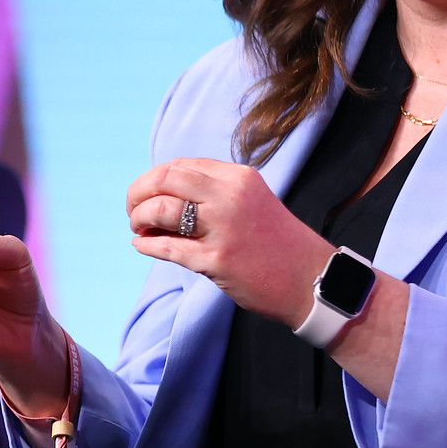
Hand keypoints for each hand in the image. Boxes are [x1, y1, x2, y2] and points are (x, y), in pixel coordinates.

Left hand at [126, 158, 334, 324]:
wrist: (312, 281)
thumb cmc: (278, 244)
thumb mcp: (252, 202)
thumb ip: (215, 193)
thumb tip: (162, 194)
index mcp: (238, 177)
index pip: (180, 166)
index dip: (155, 179)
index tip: (148, 195)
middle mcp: (229, 196)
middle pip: (164, 179)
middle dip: (138, 193)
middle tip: (133, 211)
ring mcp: (222, 227)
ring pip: (160, 209)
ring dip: (139, 219)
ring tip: (139, 229)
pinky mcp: (217, 260)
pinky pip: (167, 247)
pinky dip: (147, 244)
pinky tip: (143, 245)